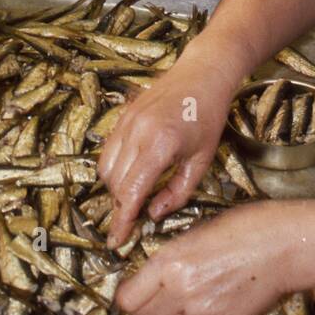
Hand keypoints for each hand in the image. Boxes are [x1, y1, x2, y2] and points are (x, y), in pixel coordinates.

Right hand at [97, 43, 241, 246]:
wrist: (202, 73)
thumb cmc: (208, 117)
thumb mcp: (202, 160)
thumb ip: (178, 192)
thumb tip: (152, 215)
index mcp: (161, 145)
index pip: (131, 192)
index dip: (122, 220)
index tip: (118, 241)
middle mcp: (138, 133)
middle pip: (115, 183)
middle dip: (120, 207)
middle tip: (131, 223)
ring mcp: (127, 122)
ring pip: (105, 168)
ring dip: (115, 189)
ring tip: (132, 198)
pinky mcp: (122, 116)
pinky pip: (107, 150)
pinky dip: (113, 169)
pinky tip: (129, 175)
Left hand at [117, 200, 301, 314]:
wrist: (285, 245)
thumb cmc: (247, 228)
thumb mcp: (196, 232)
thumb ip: (170, 257)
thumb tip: (150, 276)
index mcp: (170, 262)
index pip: (128, 299)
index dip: (128, 297)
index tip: (134, 292)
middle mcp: (181, 292)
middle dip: (145, 311)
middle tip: (155, 300)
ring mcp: (203, 314)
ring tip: (178, 308)